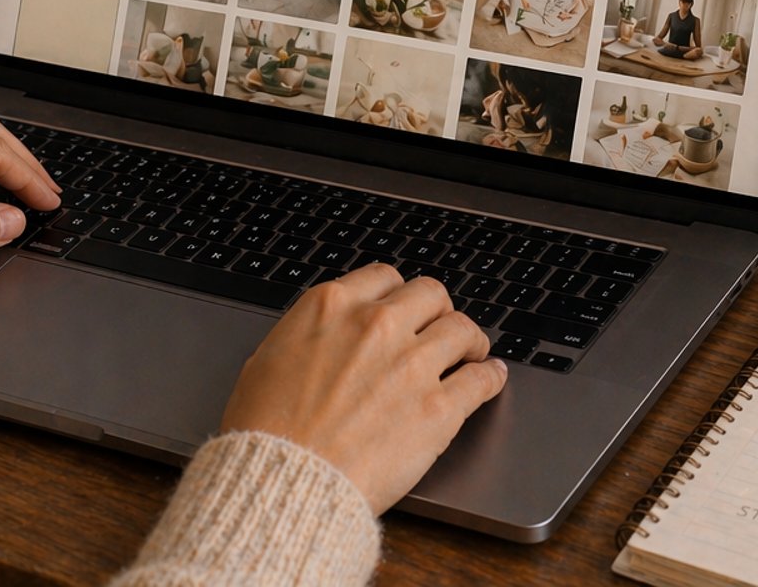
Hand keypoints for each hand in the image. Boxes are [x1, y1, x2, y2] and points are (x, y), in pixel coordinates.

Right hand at [219, 265, 506, 513]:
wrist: (286, 481)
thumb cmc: (265, 430)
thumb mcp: (268, 358)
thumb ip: (306, 335)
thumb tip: (322, 337)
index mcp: (332, 307)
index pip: (384, 276)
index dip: (398, 293)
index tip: (403, 307)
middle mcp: (377, 324)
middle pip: (430, 294)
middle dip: (436, 310)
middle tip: (439, 327)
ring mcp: (412, 364)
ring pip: (463, 329)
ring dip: (469, 339)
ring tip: (472, 351)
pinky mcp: (438, 408)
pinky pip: (481, 379)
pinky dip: (491, 376)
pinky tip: (492, 377)